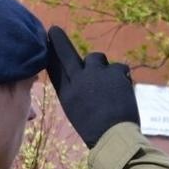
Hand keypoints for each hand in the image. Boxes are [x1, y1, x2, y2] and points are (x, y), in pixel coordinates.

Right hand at [46, 26, 139, 147]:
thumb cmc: (95, 130)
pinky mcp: (115, 73)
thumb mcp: (75, 110)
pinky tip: (123, 89)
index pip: (54, 67)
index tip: (45, 40)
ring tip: (109, 85)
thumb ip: (74, 90)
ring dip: (102, 67)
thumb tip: (77, 75)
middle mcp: (78, 79)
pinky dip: (121, 76)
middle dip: (59, 40)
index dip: (51, 52)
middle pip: (67, 53)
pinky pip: (119, 67)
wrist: (114, 137)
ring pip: (97, 58)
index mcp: (67, 92)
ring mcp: (97, 73)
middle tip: (55, 30)